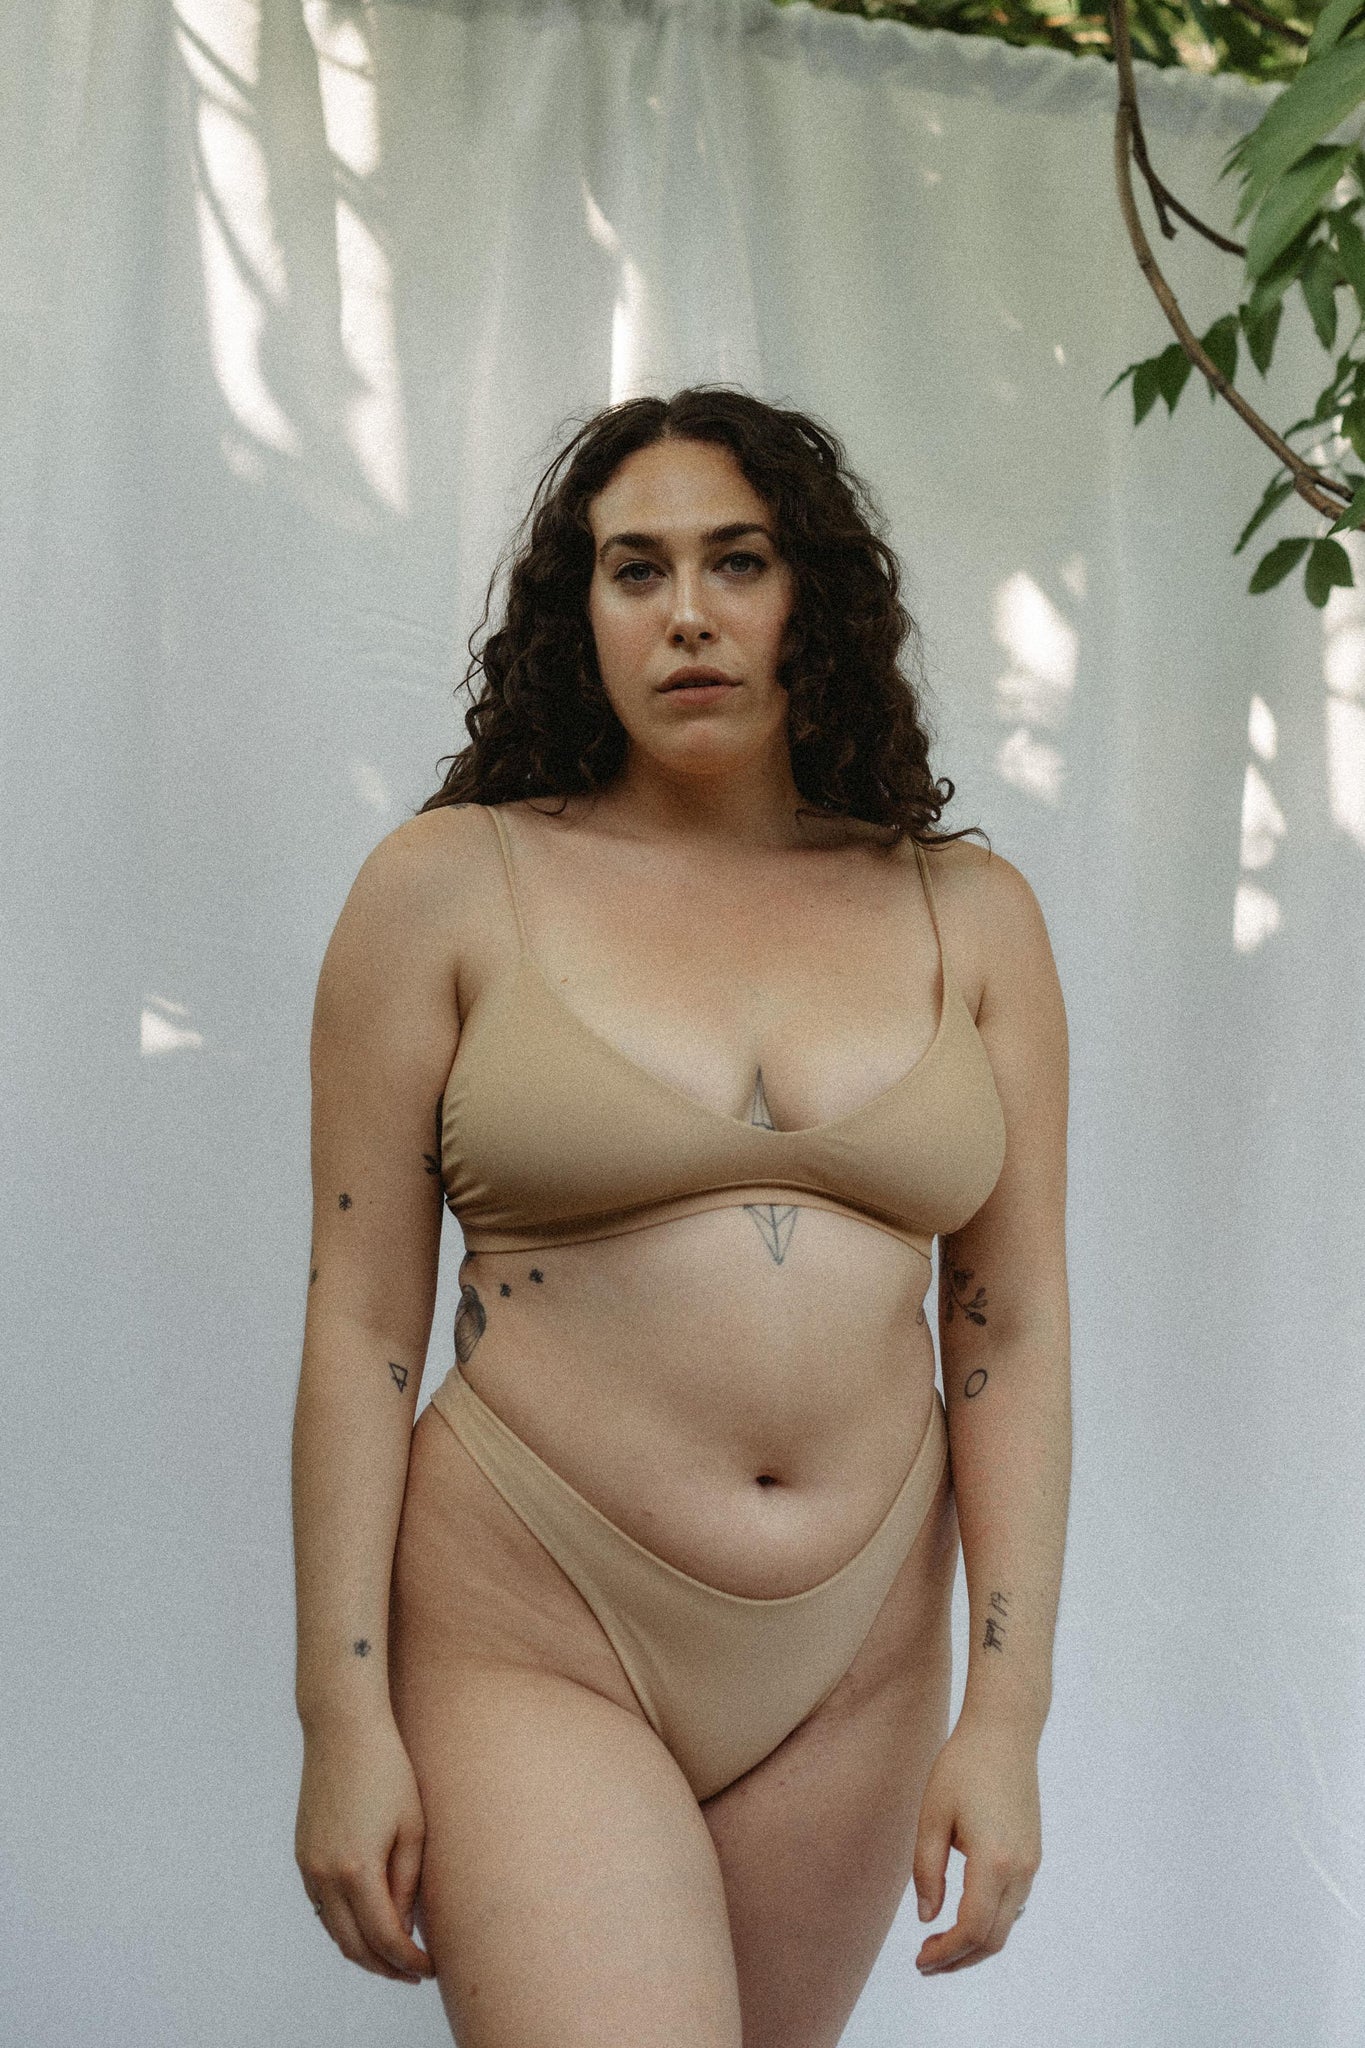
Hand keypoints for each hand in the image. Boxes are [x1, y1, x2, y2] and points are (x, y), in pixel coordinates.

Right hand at [296, 1711, 435, 1983]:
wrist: (342, 1729)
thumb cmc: (388, 1770)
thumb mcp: (412, 1827)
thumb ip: (407, 1883)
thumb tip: (403, 1927)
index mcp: (356, 1869)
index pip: (384, 1937)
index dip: (408, 1961)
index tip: (430, 1969)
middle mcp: (324, 1876)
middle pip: (354, 1945)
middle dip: (385, 1967)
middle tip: (414, 1973)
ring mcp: (307, 1867)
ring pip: (333, 1931)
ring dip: (363, 1950)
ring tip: (394, 1955)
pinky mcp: (302, 1856)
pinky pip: (321, 1908)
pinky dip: (343, 1925)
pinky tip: (367, 1923)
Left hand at [912, 1713, 1041, 1974]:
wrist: (1005, 1733)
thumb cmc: (962, 1767)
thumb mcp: (932, 1816)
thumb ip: (927, 1871)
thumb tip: (927, 1918)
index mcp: (993, 1861)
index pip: (971, 1929)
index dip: (945, 1953)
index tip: (919, 1961)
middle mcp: (1020, 1869)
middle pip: (993, 1939)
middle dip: (959, 1959)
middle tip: (925, 1963)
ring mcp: (1031, 1863)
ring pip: (1006, 1925)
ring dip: (975, 1944)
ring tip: (940, 1945)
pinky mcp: (1033, 1855)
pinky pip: (1014, 1904)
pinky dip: (990, 1922)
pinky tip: (964, 1915)